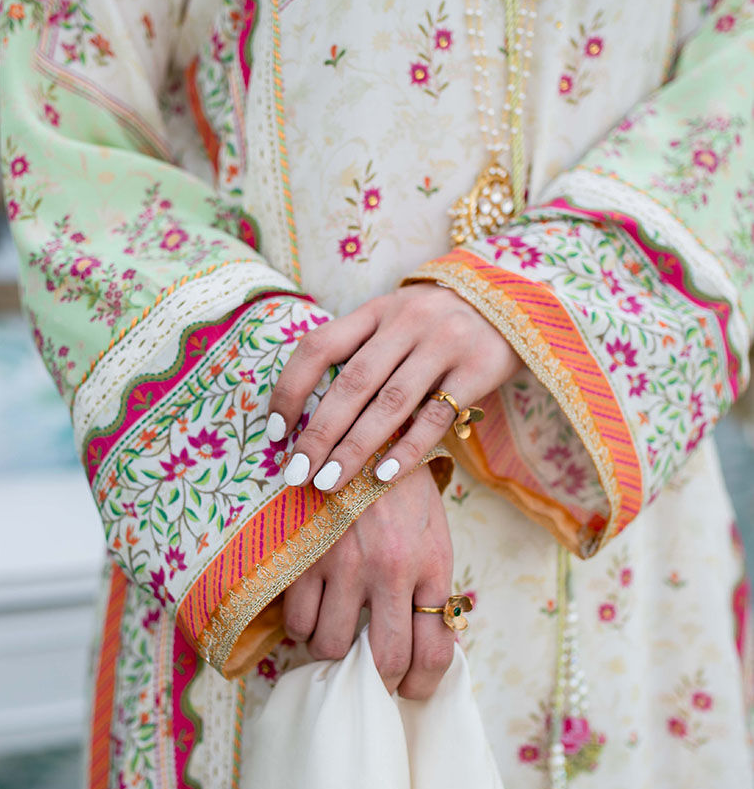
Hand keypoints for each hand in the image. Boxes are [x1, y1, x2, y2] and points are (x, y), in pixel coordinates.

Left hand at [267, 283, 521, 490]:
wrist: (513, 305)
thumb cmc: (436, 327)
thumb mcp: (395, 323)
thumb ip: (358, 355)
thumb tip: (304, 417)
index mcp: (375, 311)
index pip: (318, 347)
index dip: (291, 390)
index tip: (274, 433)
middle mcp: (406, 322)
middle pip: (352, 383)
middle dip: (318, 433)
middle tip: (295, 474)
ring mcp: (444, 344)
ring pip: (390, 404)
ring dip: (354, 448)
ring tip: (328, 483)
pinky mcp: (478, 369)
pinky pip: (435, 417)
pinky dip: (406, 450)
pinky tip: (380, 477)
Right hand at [283, 464, 454, 699]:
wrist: (361, 433)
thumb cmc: (403, 490)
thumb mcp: (434, 536)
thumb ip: (431, 590)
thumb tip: (431, 650)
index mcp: (430, 566)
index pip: (432, 654)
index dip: (421, 686)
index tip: (410, 690)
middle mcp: (390, 570)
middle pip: (383, 662)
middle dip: (378, 683)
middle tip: (372, 679)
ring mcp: (343, 564)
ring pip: (329, 647)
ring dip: (332, 653)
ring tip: (336, 636)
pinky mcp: (305, 554)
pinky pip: (296, 621)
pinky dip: (302, 628)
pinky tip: (313, 611)